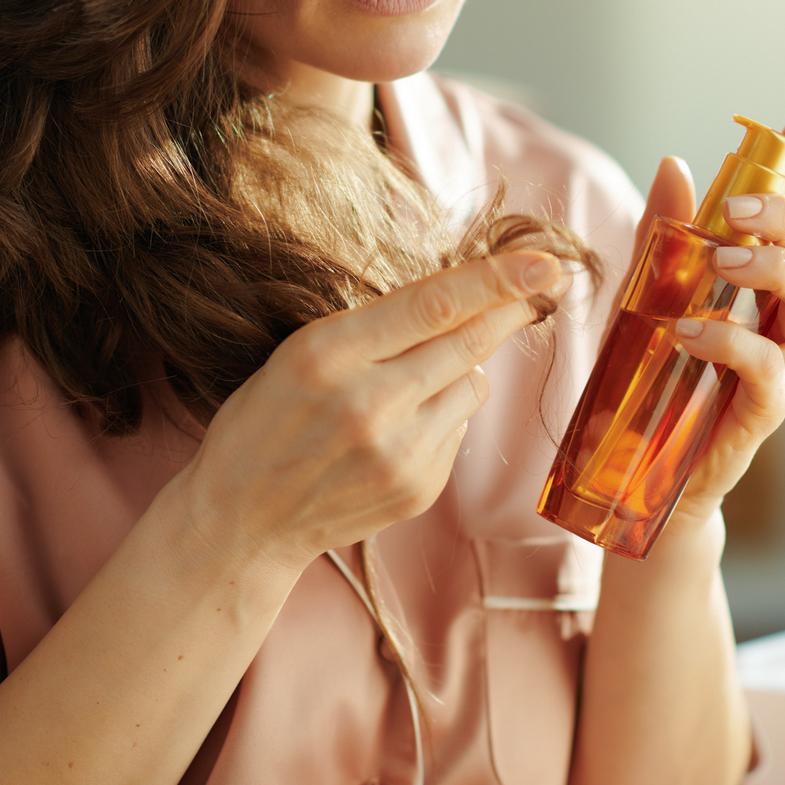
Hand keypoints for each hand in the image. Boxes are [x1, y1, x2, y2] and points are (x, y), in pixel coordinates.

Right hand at [175, 251, 568, 573]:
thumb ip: (377, 327)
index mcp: (328, 355)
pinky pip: (458, 427)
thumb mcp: (299, 351)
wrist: (242, 519)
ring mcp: (399, 455)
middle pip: (469, 342)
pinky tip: (397, 427)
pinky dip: (443, 413)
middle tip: (539, 282)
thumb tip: (467, 298)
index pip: (432, 304)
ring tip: (409, 379)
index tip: (543, 264)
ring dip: (461, 366)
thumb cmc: (267, 418)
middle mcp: (369, 405)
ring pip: (474, 384)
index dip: (495, 279)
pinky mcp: (420, 489)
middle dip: (511, 308)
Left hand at [629, 105, 784, 524]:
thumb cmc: (647, 380)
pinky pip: (768, 368)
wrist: (637, 473)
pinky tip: (690, 330)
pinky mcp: (759, 412)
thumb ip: (660, 238)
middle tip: (737, 209)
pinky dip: (732, 341)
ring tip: (722, 261)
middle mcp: (779, 321)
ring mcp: (779, 366)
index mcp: (754, 286)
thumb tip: (675, 165)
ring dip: (774, 269)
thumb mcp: (641, 296)